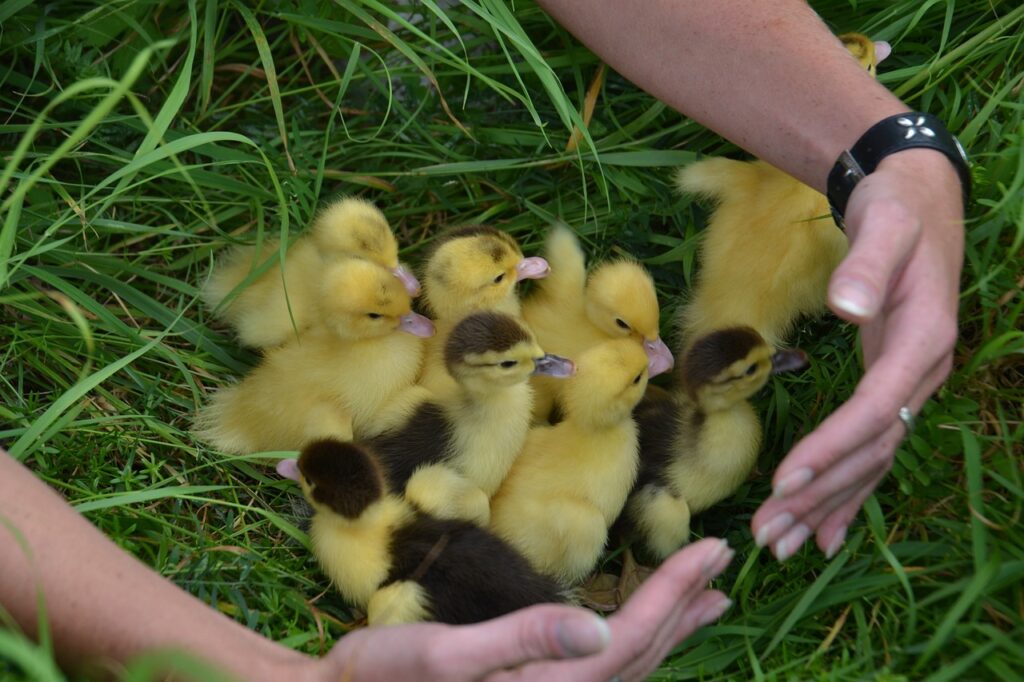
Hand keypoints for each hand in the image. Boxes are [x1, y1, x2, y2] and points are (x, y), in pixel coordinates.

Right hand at [308, 537, 733, 681]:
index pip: (631, 638)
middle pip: (642, 654)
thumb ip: (523, 642)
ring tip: (706, 598)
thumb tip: (599, 633)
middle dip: (685, 604)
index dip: (675, 591)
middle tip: (724, 560)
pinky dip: (636, 642)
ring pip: (629, 666)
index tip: (712, 549)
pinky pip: (604, 670)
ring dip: (670, 626)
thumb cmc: (385, 676)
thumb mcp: (446, 654)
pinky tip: (637, 628)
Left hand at [752, 147, 964, 559]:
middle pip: (872, 448)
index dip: (832, 446)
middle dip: (820, 493)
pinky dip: (850, 490)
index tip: (784, 481)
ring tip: (784, 544)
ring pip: (872, 458)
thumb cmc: (896, 210)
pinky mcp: (894, 385)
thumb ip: (868, 262)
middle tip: (770, 534)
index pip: (876, 408)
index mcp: (923, 339)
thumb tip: (849, 305)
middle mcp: (923, 371)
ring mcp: (912, 383)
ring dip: (828, 503)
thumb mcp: (884, 223)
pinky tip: (825, 529)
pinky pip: (874, 448)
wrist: (917, 200)